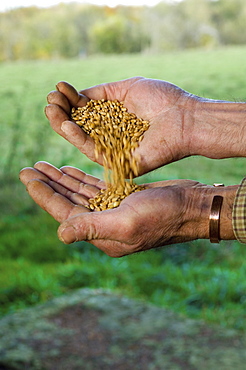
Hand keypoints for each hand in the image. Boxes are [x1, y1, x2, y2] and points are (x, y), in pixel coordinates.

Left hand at [20, 161, 236, 256]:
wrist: (192, 206)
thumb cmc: (164, 214)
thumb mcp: (127, 221)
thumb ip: (92, 227)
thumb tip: (60, 234)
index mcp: (102, 234)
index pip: (65, 213)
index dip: (44, 195)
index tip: (27, 177)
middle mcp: (104, 225)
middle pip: (68, 202)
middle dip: (48, 185)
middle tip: (29, 169)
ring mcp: (113, 211)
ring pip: (80, 193)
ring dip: (62, 180)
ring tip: (44, 165)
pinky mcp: (122, 199)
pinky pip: (95, 188)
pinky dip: (81, 179)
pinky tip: (69, 169)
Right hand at [45, 77, 197, 175]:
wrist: (185, 117)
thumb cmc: (162, 99)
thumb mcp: (126, 88)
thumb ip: (100, 93)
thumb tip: (77, 95)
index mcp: (114, 119)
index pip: (86, 112)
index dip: (70, 101)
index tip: (58, 89)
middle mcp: (112, 136)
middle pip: (80, 128)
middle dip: (62, 115)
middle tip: (49, 102)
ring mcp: (114, 151)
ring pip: (83, 141)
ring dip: (64, 126)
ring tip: (51, 111)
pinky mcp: (119, 163)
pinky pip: (94, 152)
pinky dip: (78, 138)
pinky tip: (66, 124)